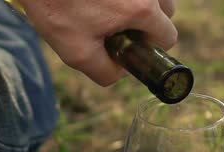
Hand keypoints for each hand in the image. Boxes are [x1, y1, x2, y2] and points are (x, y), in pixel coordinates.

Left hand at [18, 0, 176, 85]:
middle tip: (114, 23)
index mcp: (143, 10)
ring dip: (140, 4)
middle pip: (166, 13)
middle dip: (146, 23)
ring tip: (106, 6)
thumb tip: (121, 71)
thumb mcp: (76, 52)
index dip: (149, 47)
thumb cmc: (55, 4)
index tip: (128, 44)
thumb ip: (106, 72)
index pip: (168, 38)